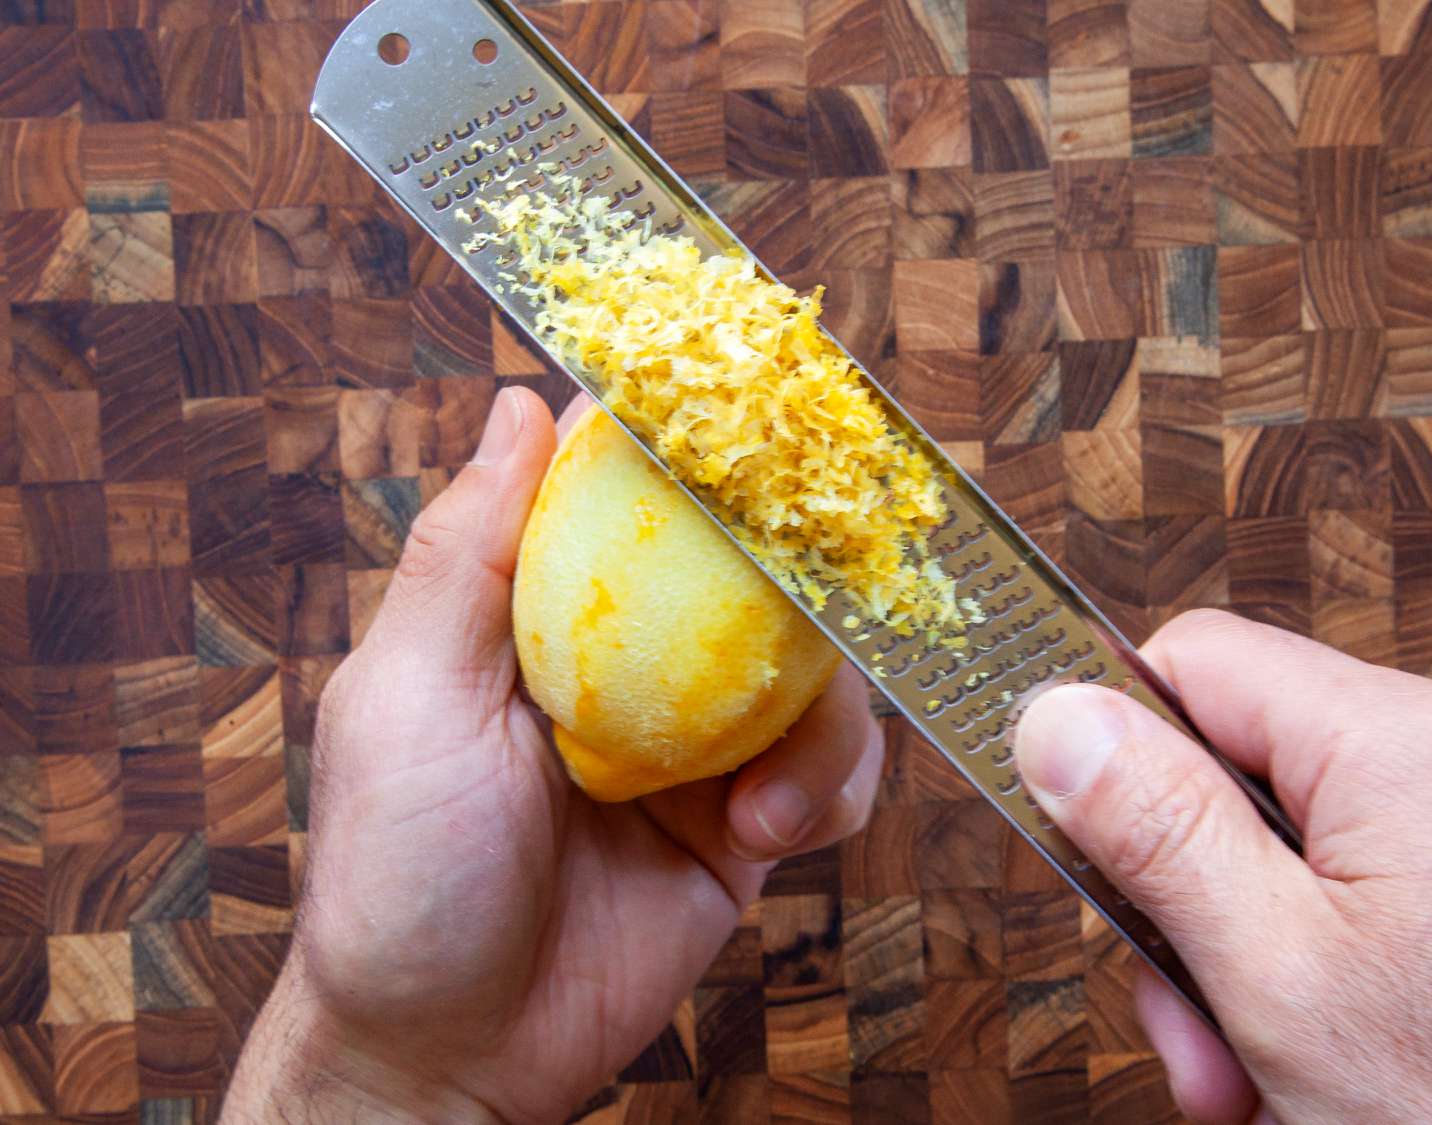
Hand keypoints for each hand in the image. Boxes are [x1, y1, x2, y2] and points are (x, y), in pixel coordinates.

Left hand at [221, 387, 883, 1123]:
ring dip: (817, 718)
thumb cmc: (398, 879)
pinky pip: (838, 768)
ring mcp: (697, 736)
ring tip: (754, 798)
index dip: (690, 434)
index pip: (623, 483)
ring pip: (818, 665)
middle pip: (749, 561)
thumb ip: (464, 556)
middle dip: (799, 570)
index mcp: (538, 607)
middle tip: (824, 590)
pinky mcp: (751, 816)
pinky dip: (830, 788)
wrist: (456, 1059)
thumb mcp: (407, 702)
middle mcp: (628, 655)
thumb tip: (517, 405)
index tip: (754, 409)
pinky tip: (765, 834)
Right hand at [1016, 609, 1431, 1124]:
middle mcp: (1430, 760)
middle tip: (1180, 1014)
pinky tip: (1289, 1075)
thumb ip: (1157, 829)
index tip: (1075, 841)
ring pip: (1252, 851)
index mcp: (1394, 743)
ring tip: (1242, 1076)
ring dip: (1216, 964)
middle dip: (1172, 897)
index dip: (1112, 745)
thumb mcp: (1275, 974)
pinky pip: (1313, 899)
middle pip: (1215, 768)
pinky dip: (1277, 982)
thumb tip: (1053, 716)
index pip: (1193, 662)